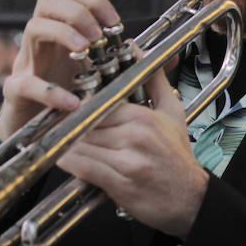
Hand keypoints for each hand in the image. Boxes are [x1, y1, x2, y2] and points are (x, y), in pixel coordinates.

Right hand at [0, 0, 120, 139]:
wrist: (37, 131)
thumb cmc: (65, 97)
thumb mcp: (94, 74)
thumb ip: (117, 63)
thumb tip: (154, 56)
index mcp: (61, 32)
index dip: (92, 0)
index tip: (113, 21)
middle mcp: (41, 42)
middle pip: (47, 1)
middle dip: (76, 12)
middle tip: (97, 36)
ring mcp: (26, 63)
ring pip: (33, 27)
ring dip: (63, 33)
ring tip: (83, 51)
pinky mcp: (16, 91)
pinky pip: (26, 84)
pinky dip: (50, 92)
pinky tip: (72, 102)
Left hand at [57, 62, 208, 238]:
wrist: (190, 198)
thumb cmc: (177, 155)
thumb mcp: (172, 111)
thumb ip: (153, 78)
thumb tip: (137, 47)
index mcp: (143, 117)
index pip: (100, 103)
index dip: (81, 104)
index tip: (70, 106)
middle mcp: (135, 136)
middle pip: (87, 123)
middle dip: (70, 123)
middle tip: (55, 122)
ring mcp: (127, 161)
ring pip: (83, 143)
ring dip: (66, 142)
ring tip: (55, 139)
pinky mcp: (120, 184)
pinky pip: (85, 167)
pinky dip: (70, 162)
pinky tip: (63, 158)